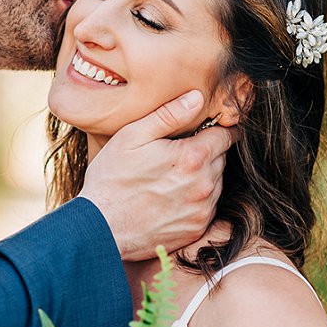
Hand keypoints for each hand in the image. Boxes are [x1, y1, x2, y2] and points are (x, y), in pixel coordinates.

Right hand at [78, 89, 232, 260]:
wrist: (100, 228)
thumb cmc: (111, 179)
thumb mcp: (132, 136)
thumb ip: (168, 115)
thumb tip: (197, 97)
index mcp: (192, 158)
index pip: (226, 136)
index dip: (217, 128)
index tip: (206, 129)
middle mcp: (204, 186)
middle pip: (221, 159)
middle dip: (206, 153)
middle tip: (177, 154)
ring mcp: (202, 210)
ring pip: (216, 184)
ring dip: (202, 177)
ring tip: (170, 177)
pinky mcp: (197, 229)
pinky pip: (208, 207)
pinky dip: (196, 200)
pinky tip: (171, 198)